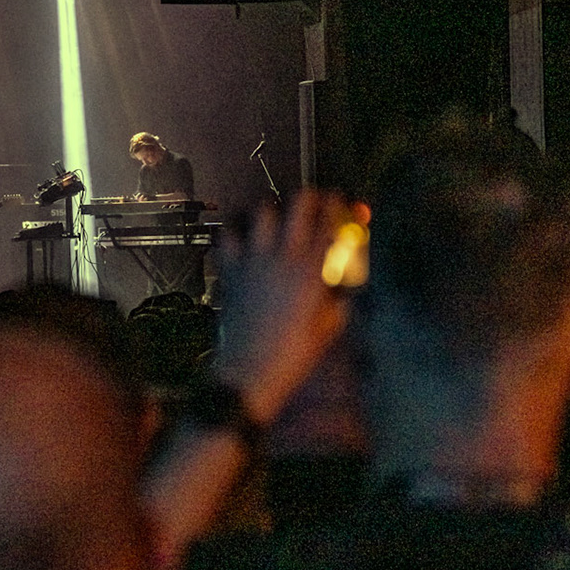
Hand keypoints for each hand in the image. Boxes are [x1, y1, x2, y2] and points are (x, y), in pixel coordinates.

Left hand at [210, 191, 351, 425]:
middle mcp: (284, 256)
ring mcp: (253, 259)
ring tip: (276, 219)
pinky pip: (228, 234)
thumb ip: (338, 297)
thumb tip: (340, 282)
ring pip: (263, 211)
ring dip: (273, 210)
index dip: (339, 205)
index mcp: (313, 270)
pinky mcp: (230, 268)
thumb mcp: (328, 327)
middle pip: (299, 204)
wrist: (250, 371)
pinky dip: (235, 230)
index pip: (331, 222)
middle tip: (312, 202)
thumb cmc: (293, 355)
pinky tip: (242, 238)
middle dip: (309, 198)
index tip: (341, 201)